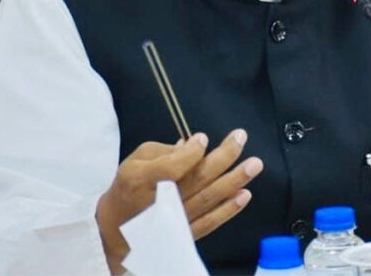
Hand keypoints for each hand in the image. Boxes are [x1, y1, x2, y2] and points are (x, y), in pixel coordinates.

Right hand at [96, 130, 263, 274]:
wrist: (116, 229)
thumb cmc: (129, 187)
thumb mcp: (135, 161)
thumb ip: (164, 150)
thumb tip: (193, 143)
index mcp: (144, 179)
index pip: (175, 163)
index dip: (194, 150)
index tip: (204, 138)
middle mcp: (161, 200)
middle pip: (198, 177)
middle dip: (224, 156)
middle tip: (241, 137)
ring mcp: (175, 219)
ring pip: (209, 198)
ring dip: (234, 180)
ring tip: (255, 164)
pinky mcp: (184, 233)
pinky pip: (210, 221)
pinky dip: (228, 209)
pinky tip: (245, 195)